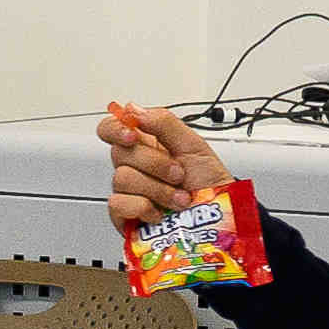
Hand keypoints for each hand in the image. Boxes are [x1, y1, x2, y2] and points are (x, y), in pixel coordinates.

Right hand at [96, 99, 224, 220]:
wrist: (217, 217)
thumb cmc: (209, 183)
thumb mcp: (194, 145)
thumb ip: (164, 122)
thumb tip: (134, 110)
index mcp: (147, 144)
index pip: (112, 128)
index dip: (115, 128)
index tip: (133, 135)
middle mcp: (135, 166)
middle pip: (119, 152)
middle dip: (155, 164)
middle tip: (178, 174)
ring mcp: (129, 191)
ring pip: (122, 178)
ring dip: (158, 189)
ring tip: (177, 198)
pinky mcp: (124, 215)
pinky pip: (118, 203)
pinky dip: (144, 207)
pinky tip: (159, 212)